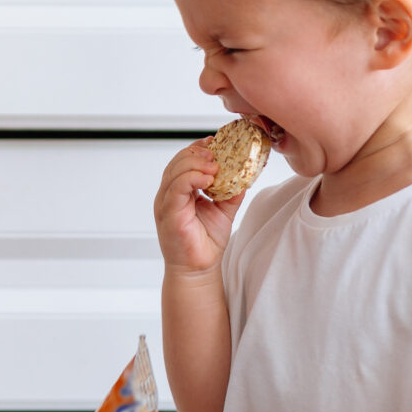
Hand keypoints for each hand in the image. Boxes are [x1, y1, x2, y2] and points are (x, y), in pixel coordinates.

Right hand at [155, 140, 244, 276]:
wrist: (198, 269)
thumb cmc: (205, 242)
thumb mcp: (223, 210)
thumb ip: (231, 192)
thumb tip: (245, 175)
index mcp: (178, 191)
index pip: (183, 161)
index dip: (198, 148)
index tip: (216, 143)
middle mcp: (169, 194)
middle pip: (177, 162)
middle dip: (196, 152)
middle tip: (216, 153)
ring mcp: (166, 203)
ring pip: (174, 172)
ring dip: (195, 163)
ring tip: (214, 166)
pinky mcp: (169, 213)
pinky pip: (176, 188)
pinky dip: (191, 178)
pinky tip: (207, 178)